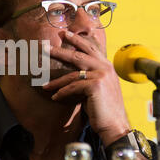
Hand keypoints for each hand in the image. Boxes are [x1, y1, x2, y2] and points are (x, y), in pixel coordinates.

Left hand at [42, 31, 130, 145]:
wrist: (114, 124)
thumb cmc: (104, 109)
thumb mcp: (98, 88)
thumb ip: (90, 78)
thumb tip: (73, 74)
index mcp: (107, 66)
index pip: (90, 49)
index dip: (77, 40)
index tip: (65, 34)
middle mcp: (105, 67)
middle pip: (79, 55)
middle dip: (61, 50)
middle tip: (46, 47)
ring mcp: (101, 75)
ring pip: (72, 74)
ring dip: (56, 81)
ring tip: (44, 85)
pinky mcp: (95, 85)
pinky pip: (73, 87)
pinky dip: (62, 93)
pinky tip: (55, 97)